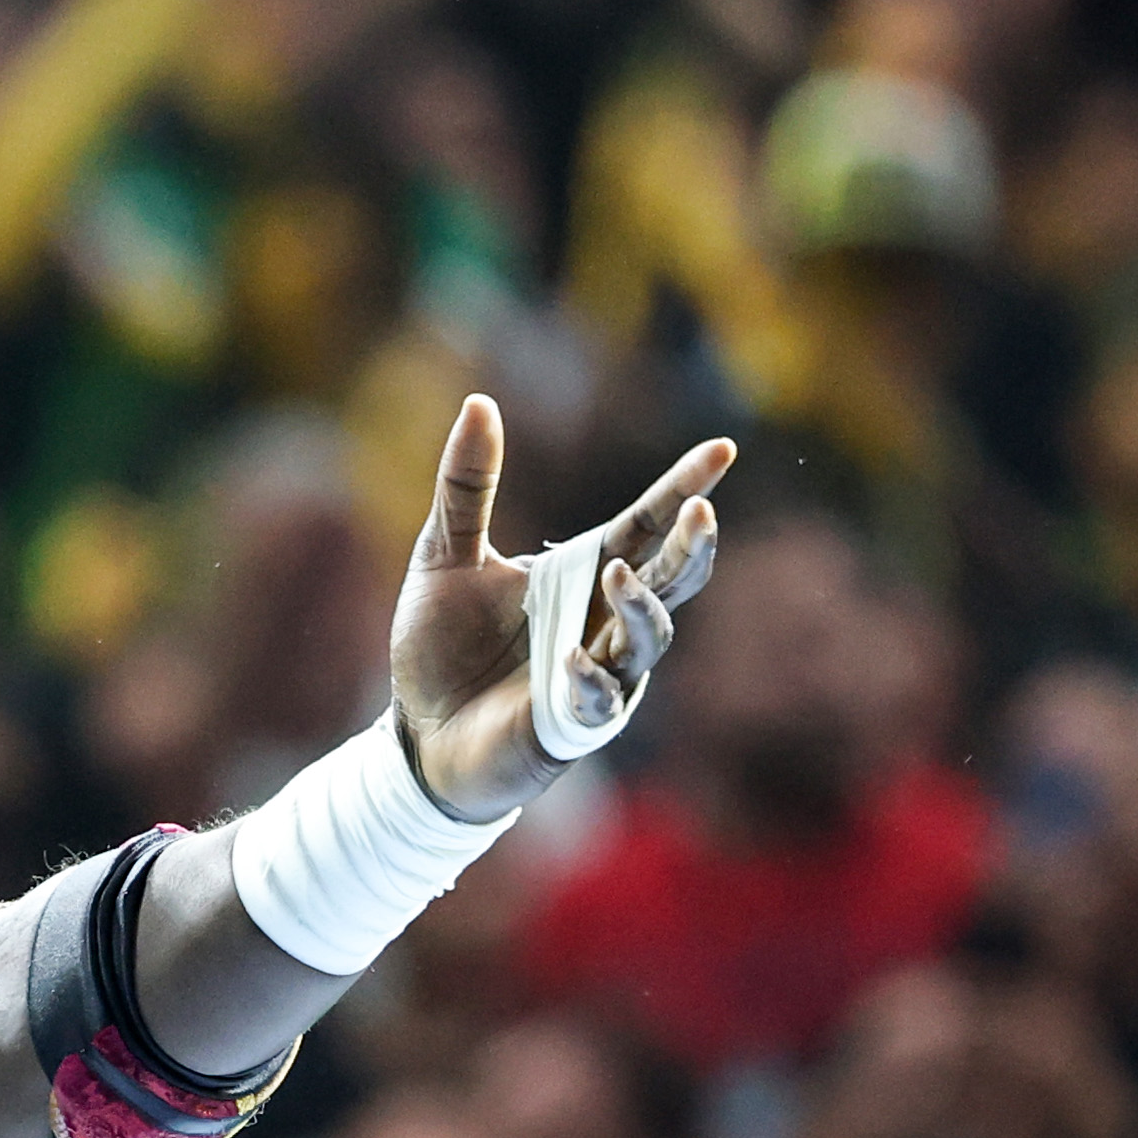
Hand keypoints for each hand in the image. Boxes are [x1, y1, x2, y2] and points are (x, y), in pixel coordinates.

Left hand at [387, 398, 732, 819]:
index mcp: (582, 572)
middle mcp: (604, 620)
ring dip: (641, 608)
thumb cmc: (440, 648)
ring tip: (618, 578)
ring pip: (649, 637)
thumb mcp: (444, 557)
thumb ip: (467, 488)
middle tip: (703, 513)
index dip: (685, 488)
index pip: (647, 524)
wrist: (414, 733)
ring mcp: (599, 673)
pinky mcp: (574, 724)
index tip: (723, 450)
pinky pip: (601, 701)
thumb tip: (478, 403)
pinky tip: (570, 660)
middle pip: (672, 579)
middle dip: (692, 548)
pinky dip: (591, 679)